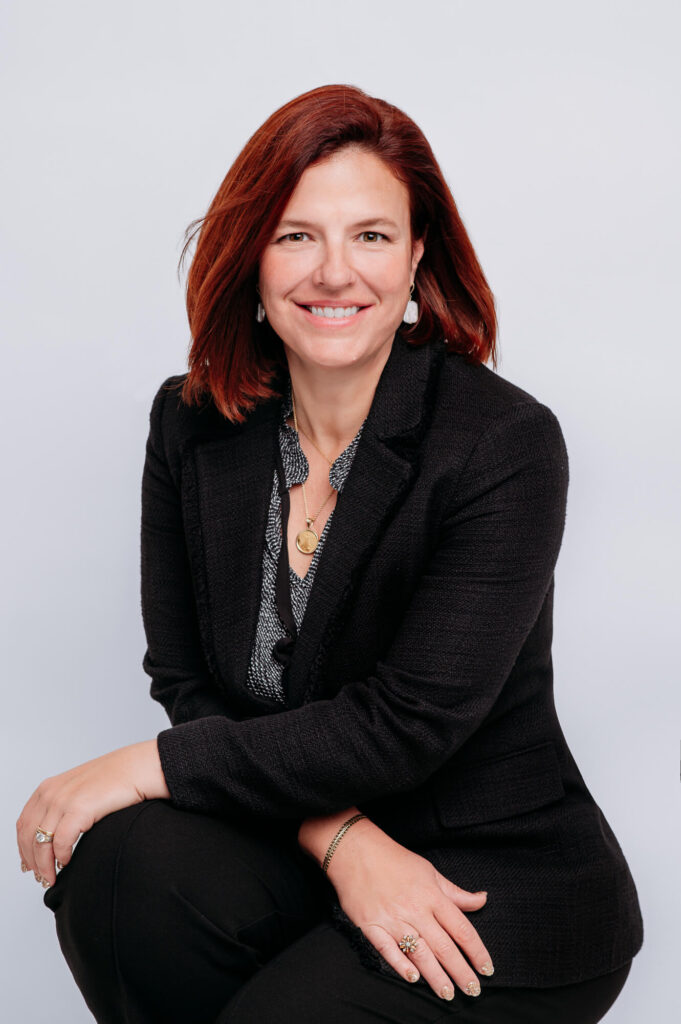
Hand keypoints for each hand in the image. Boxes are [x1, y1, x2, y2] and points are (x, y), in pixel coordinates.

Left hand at [16, 740, 168, 888]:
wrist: (139, 768)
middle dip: (32, 861)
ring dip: (44, 866)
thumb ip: (64, 806)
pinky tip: (67, 862)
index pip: (23, 824)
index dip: (22, 848)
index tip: (29, 864)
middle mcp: (51, 793)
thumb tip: (57, 834)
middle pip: (27, 836)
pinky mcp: (78, 808)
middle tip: (41, 878)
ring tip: (52, 878)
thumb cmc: (116, 779)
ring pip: (41, 843)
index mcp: (48, 788)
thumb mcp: (80, 789)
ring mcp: (63, 800)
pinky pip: (61, 842)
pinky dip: (61, 856)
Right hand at [325, 824, 492, 1000]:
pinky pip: (388, 949)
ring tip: (448, 993)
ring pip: (419, 953)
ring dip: (436, 976)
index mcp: (432, 895)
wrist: (356, 851)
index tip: (486, 968)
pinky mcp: (370, 925)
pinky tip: (414, 978)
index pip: (461, 928)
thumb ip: (456, 893)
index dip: (476, 951)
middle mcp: (414, 909)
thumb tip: (482, 899)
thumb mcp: (430, 871)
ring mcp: (392, 918)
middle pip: (443, 946)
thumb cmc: (395, 860)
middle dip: (460, 971)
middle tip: (473, 990)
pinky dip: (401, 964)